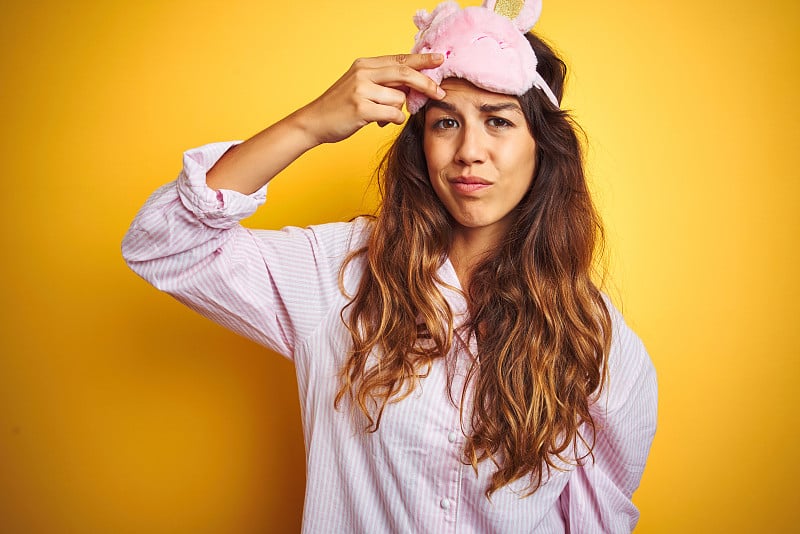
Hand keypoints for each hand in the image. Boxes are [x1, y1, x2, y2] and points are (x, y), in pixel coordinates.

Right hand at [294, 53, 444, 144]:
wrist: (314, 122)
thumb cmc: (340, 107)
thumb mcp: (361, 86)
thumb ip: (384, 83)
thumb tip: (414, 86)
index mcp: (365, 64)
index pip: (400, 59)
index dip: (422, 60)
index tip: (440, 59)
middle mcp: (363, 73)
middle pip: (405, 73)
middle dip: (426, 83)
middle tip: (440, 93)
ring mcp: (361, 90)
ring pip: (400, 98)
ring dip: (397, 110)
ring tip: (382, 115)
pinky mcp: (361, 108)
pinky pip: (393, 114)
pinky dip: (393, 120)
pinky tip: (381, 121)